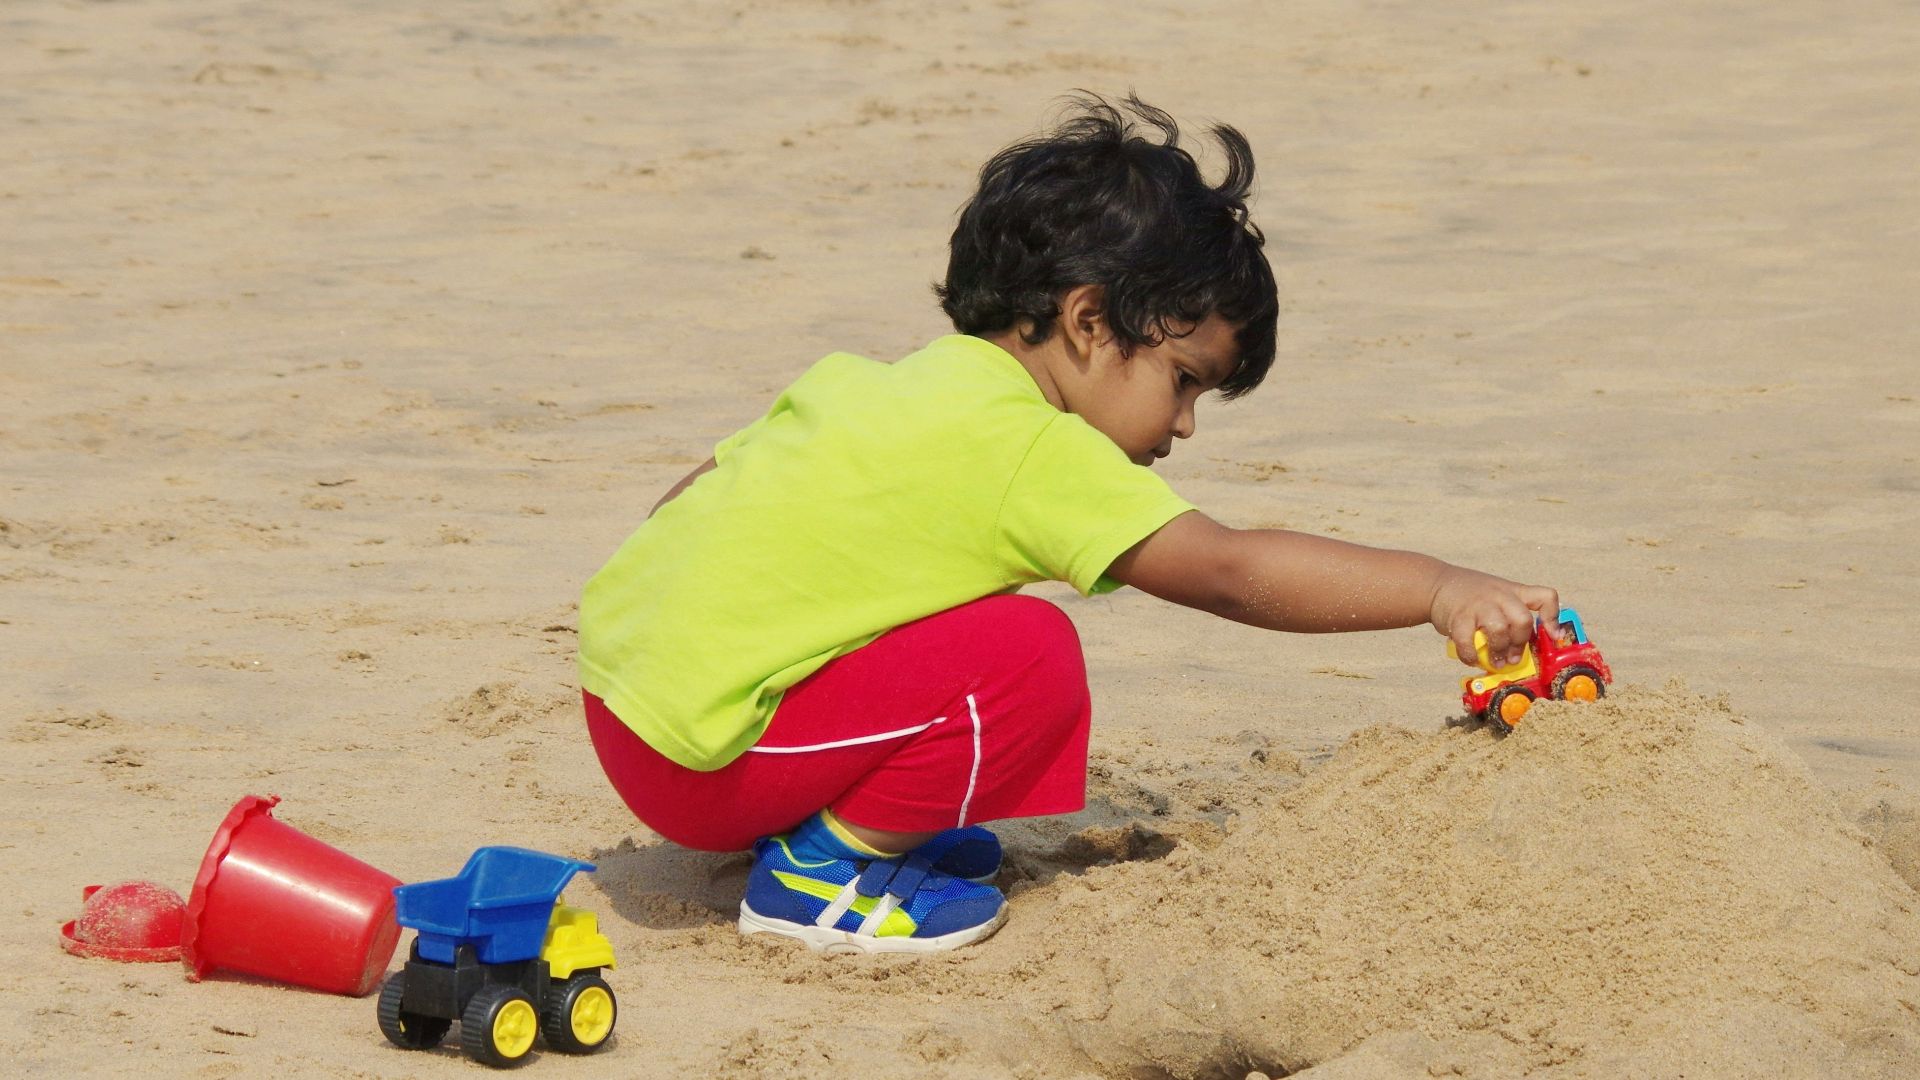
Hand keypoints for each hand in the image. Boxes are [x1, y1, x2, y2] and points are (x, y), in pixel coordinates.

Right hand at [1428, 566, 1559, 668]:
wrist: (1437, 584)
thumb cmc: (1472, 596)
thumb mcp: (1498, 595)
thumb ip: (1511, 615)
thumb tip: (1520, 652)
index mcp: (1514, 592)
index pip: (1545, 596)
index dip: (1553, 617)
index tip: (1553, 635)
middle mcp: (1499, 596)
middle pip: (1523, 620)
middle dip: (1520, 644)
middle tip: (1513, 657)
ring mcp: (1479, 605)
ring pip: (1500, 629)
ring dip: (1499, 651)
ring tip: (1495, 661)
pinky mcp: (1459, 616)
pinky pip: (1468, 640)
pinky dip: (1471, 655)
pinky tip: (1472, 658)